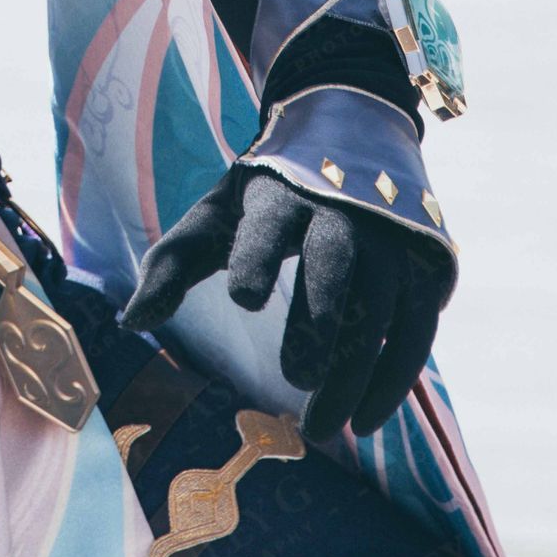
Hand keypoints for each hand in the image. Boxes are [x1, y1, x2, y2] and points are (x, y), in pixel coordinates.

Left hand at [119, 162, 452, 440]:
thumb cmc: (268, 192)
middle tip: (295, 380)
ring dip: (355, 373)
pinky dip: (396, 378)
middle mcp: (342, 210)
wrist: (352, 130)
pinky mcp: (426, 264)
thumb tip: (130, 323)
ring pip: (381, 307)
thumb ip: (173, 265)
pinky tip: (366, 420)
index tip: (242, 299)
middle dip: (316, 323)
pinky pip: (417, 328)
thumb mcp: (217, 212)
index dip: (255, 256)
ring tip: (320, 425)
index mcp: (279, 193)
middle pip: (332, 266)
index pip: (266, 224)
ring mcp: (391, 236)